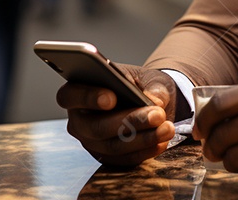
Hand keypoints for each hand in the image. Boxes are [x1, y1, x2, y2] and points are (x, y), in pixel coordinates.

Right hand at [57, 64, 177, 165]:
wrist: (151, 100)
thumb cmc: (141, 84)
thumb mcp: (148, 77)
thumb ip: (151, 87)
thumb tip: (155, 103)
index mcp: (78, 91)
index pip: (70, 96)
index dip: (88, 97)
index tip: (112, 98)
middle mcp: (79, 120)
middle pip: (95, 126)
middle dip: (129, 121)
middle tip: (157, 115)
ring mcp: (91, 142)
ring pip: (112, 146)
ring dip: (143, 139)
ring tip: (167, 128)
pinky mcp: (107, 157)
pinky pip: (124, 159)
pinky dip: (145, 151)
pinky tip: (162, 142)